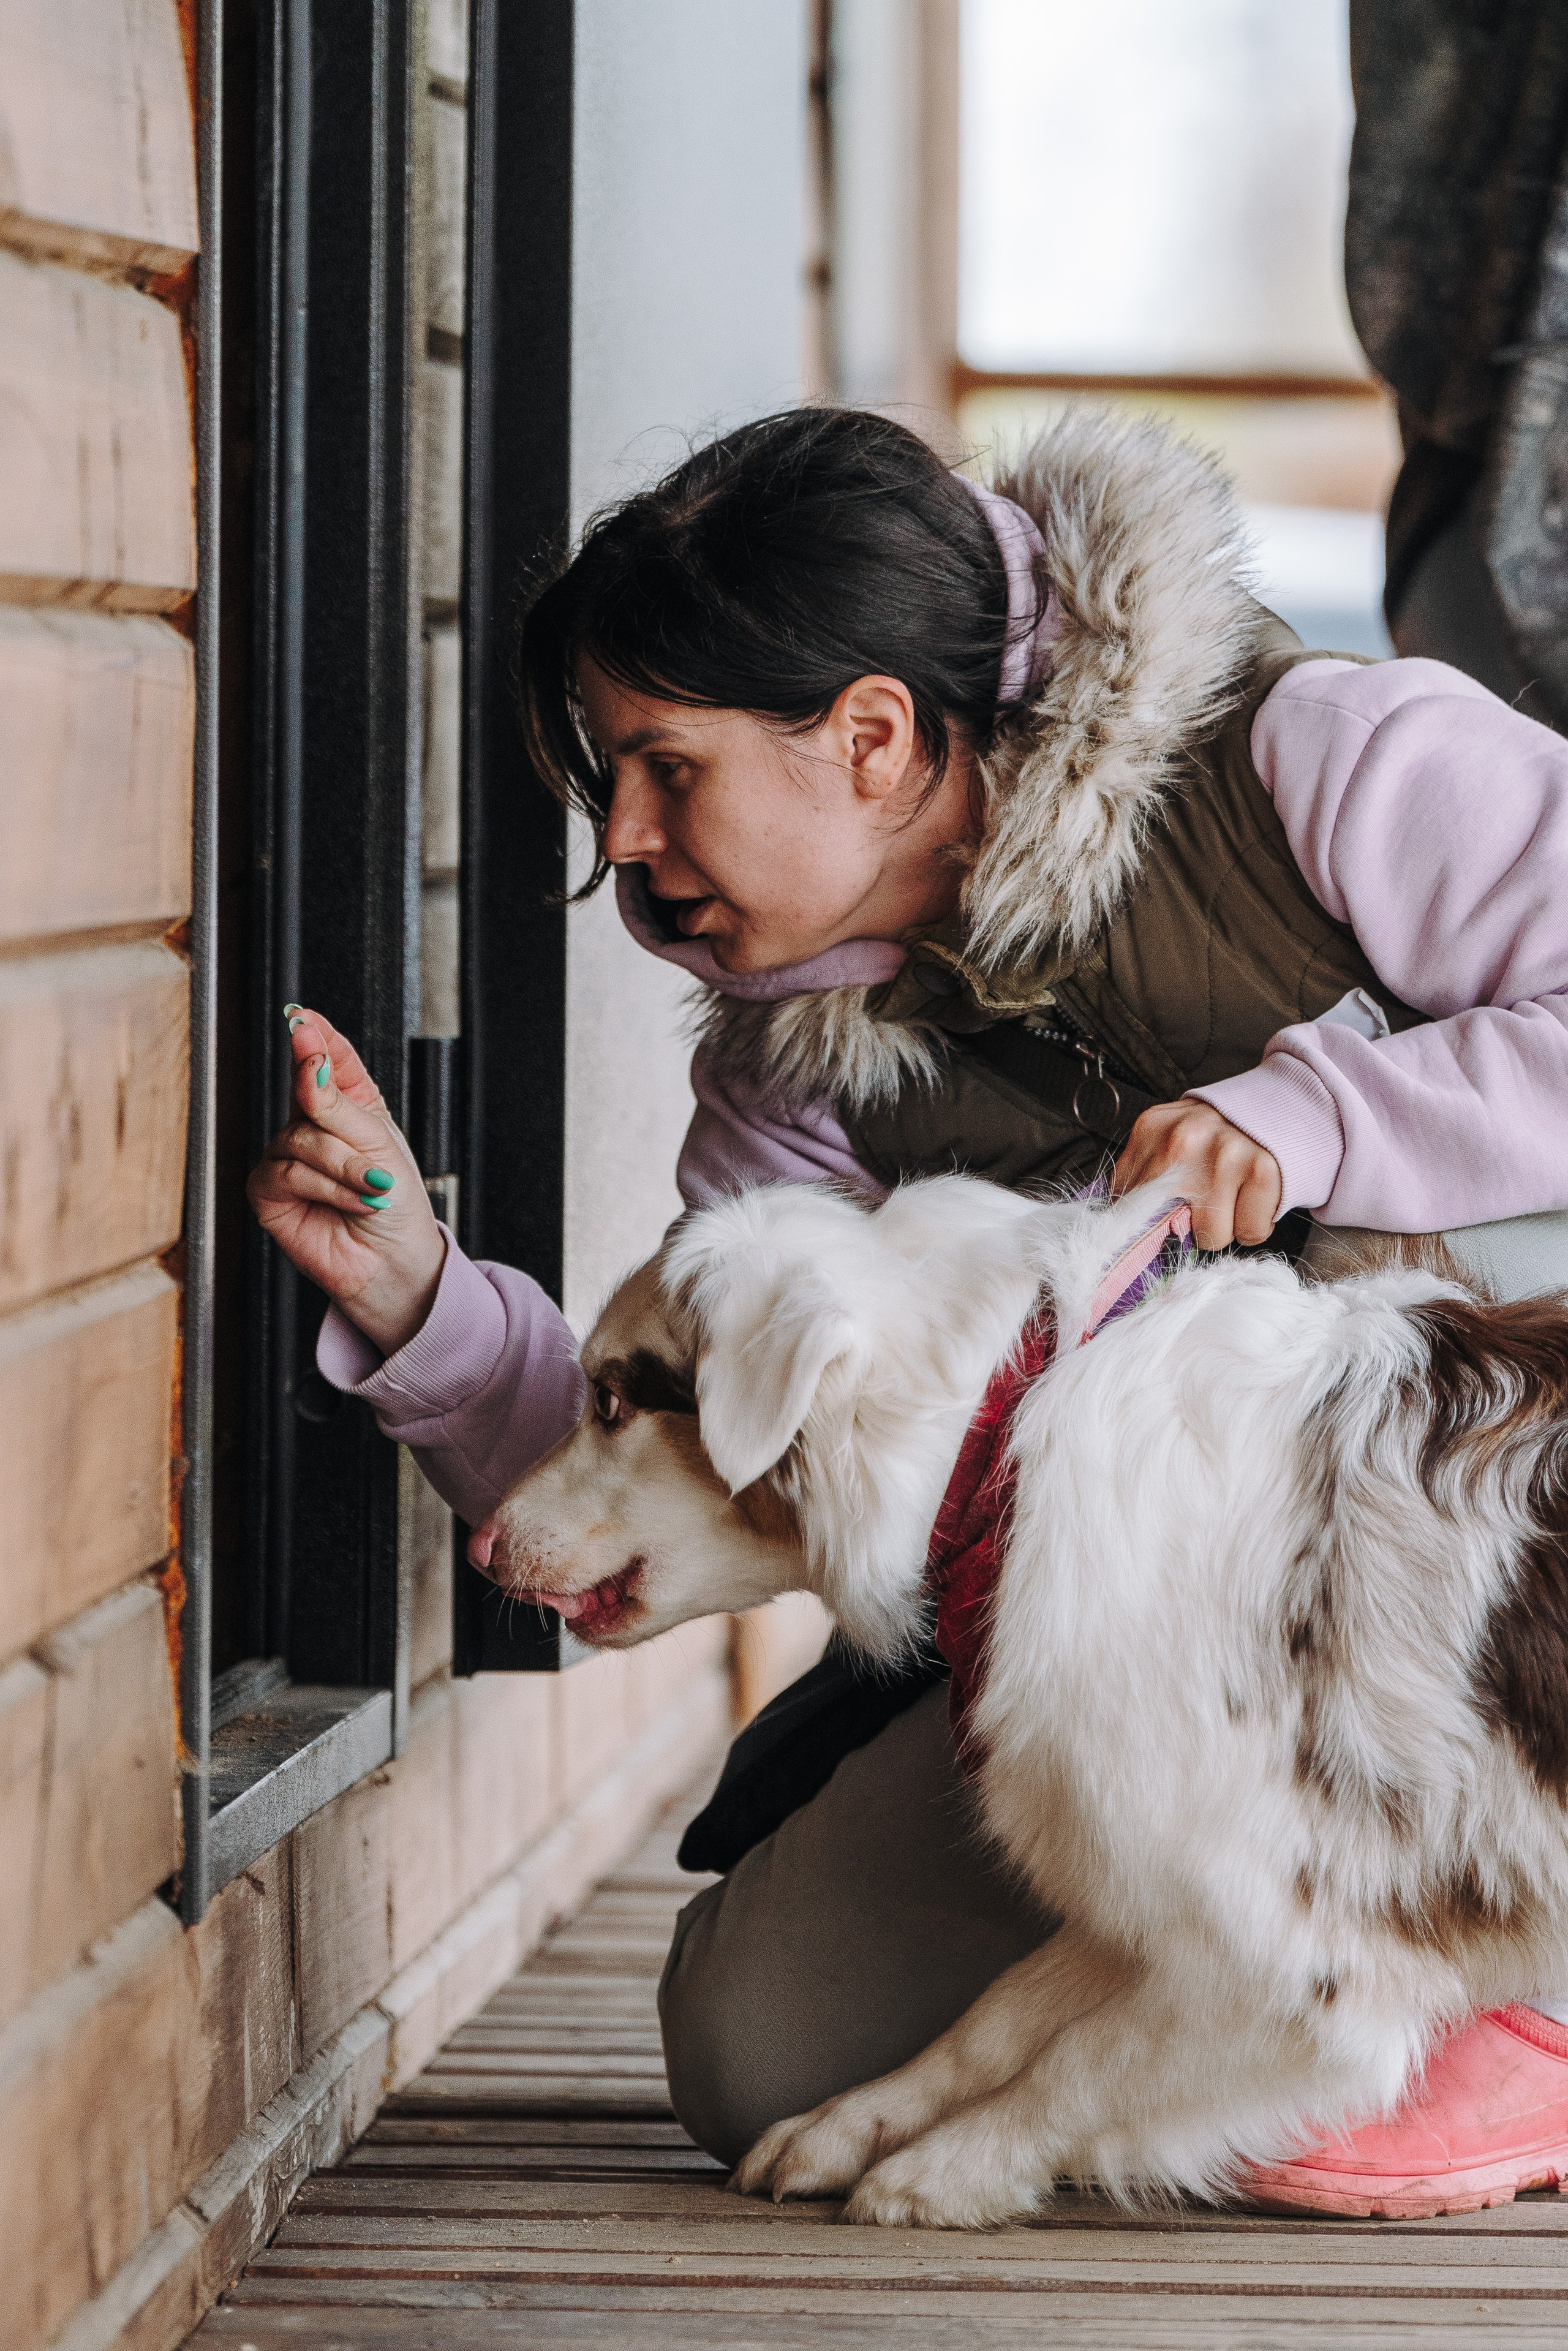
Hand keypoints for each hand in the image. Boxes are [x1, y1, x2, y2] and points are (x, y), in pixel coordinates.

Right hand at [246, 1007, 447, 1356]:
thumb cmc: (394, 1203)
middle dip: (344, 1127)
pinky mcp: (268, 1191)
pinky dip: (325, 1188)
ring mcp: (285, 1157)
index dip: (314, 1036)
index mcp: (344, 1105)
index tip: (303, 1017)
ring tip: (371, 1192)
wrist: (392, 1261)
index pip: (325, 1058)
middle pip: (309, 1096)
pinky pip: (287, 1173)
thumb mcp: (379, 1144)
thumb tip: (309, 1064)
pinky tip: (350, 1203)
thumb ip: (339, 1104)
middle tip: (374, 1158)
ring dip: (344, 1168)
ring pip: (301, 1139)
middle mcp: (310, 1126)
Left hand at [1112, 1099, 1281, 1251]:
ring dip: (1225, 1226)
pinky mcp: (1262, 1172)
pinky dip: (1255, 1224)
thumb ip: (1144, 1175)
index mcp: (1151, 1131)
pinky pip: (1250, 1233)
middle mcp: (1183, 1141)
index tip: (1162, 1218)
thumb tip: (1126, 1229)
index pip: (1125, 1202)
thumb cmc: (1221, 1132)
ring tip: (1233, 1194)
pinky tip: (1254, 1196)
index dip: (1146, 1220)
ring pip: (1211, 1236)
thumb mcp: (1170, 1137)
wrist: (1282, 1103)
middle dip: (1185, 1225)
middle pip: (1164, 1227)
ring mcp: (1224, 1156)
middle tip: (1204, 1201)